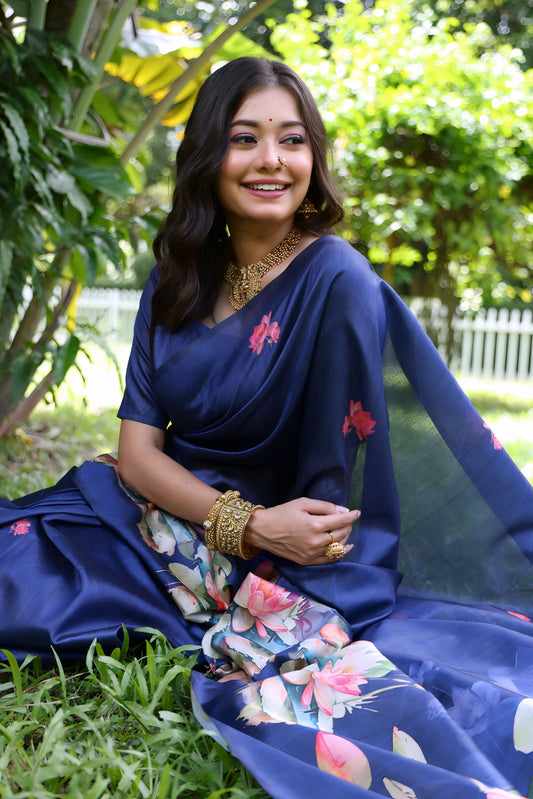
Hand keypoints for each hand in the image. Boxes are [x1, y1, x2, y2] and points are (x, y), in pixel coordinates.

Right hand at [245, 497, 359, 564]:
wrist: (261, 530)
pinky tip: (345, 547)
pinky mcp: (307, 561)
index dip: (351, 516)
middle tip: (347, 519)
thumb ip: (324, 507)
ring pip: (337, 547)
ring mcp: (311, 554)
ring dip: (345, 538)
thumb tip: (343, 511)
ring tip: (345, 529)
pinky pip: (329, 559)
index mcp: (314, 525)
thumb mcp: (302, 503)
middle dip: (348, 525)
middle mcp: (315, 542)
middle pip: (341, 534)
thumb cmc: (281, 513)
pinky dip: (340, 553)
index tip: (357, 512)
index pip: (341, 521)